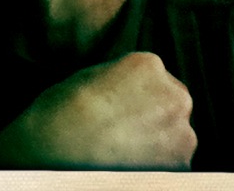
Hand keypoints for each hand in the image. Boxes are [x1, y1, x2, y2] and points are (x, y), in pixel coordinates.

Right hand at [0, 51, 196, 169]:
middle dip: (155, 116)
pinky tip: (128, 168)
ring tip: (125, 153)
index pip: (156, 77)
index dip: (139, 95)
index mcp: (149, 65)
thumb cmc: (60, 114)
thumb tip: (130, 87)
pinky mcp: (180, 167)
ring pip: (176, 135)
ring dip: (159, 143)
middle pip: (172, 104)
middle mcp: (173, 95)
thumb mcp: (90, 75)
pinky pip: (173, 164)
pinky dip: (156, 168)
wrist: (53, 155)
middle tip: (126, 132)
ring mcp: (181, 133)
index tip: (125, 110)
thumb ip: (121, 77)